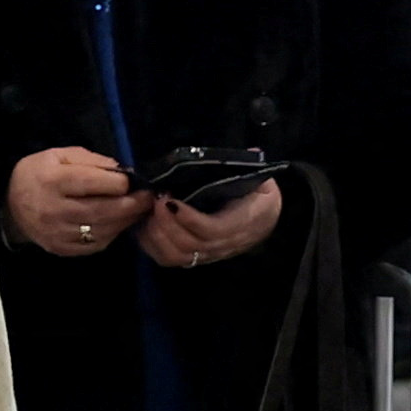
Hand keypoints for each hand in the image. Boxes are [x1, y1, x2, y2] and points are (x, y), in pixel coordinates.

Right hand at [4, 146, 140, 260]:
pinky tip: (118, 223)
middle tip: (147, 197)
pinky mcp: (62, 249)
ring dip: (125, 220)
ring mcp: (57, 233)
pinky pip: (95, 245)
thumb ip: (91, 160)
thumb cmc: (38, 174)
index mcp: (52, 180)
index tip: (134, 180)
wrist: (10, 206)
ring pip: (102, 230)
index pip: (92, 183)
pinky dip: (112, 234)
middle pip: (102, 210)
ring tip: (138, 210)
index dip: (119, 182)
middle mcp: (54, 209)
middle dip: (131, 204)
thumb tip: (122, 171)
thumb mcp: (59, 155)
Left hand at [142, 178, 287, 270]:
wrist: (266, 217)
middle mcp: (226, 244)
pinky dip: (152, 244)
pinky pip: (169, 259)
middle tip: (154, 199)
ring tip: (148, 211)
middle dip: (165, 224)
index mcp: (245, 221)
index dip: (188, 218)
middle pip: (189, 245)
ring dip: (156, 234)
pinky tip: (144, 225)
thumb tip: (249, 150)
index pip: (212, 230)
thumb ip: (249, 166)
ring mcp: (210, 254)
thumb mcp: (260, 178)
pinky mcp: (197, 257)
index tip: (169, 199)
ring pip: (176, 256)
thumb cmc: (258, 194)